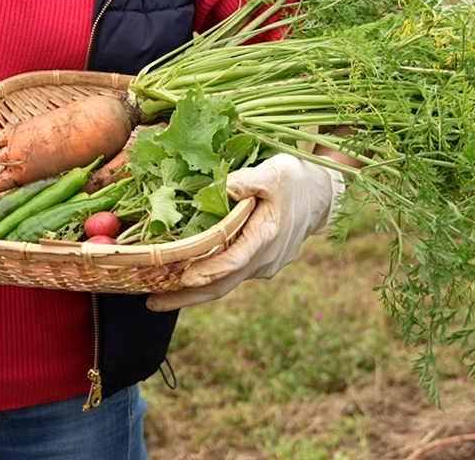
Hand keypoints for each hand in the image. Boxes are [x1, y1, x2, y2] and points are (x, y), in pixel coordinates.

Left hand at [145, 154, 342, 310]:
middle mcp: (265, 259)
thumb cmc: (295, 180)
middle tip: (153, 303)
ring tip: (158, 295)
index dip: (209, 270)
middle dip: (188, 296)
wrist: (321, 197)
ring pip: (226, 283)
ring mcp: (264, 266)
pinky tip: (183, 277)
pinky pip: (232, 275)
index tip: (183, 278)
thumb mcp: (275, 170)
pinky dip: (208, 278)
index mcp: (267, 235)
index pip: (234, 260)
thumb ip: (247, 179)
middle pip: (223, 284)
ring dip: (194, 291)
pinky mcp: (260, 266)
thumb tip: (218, 186)